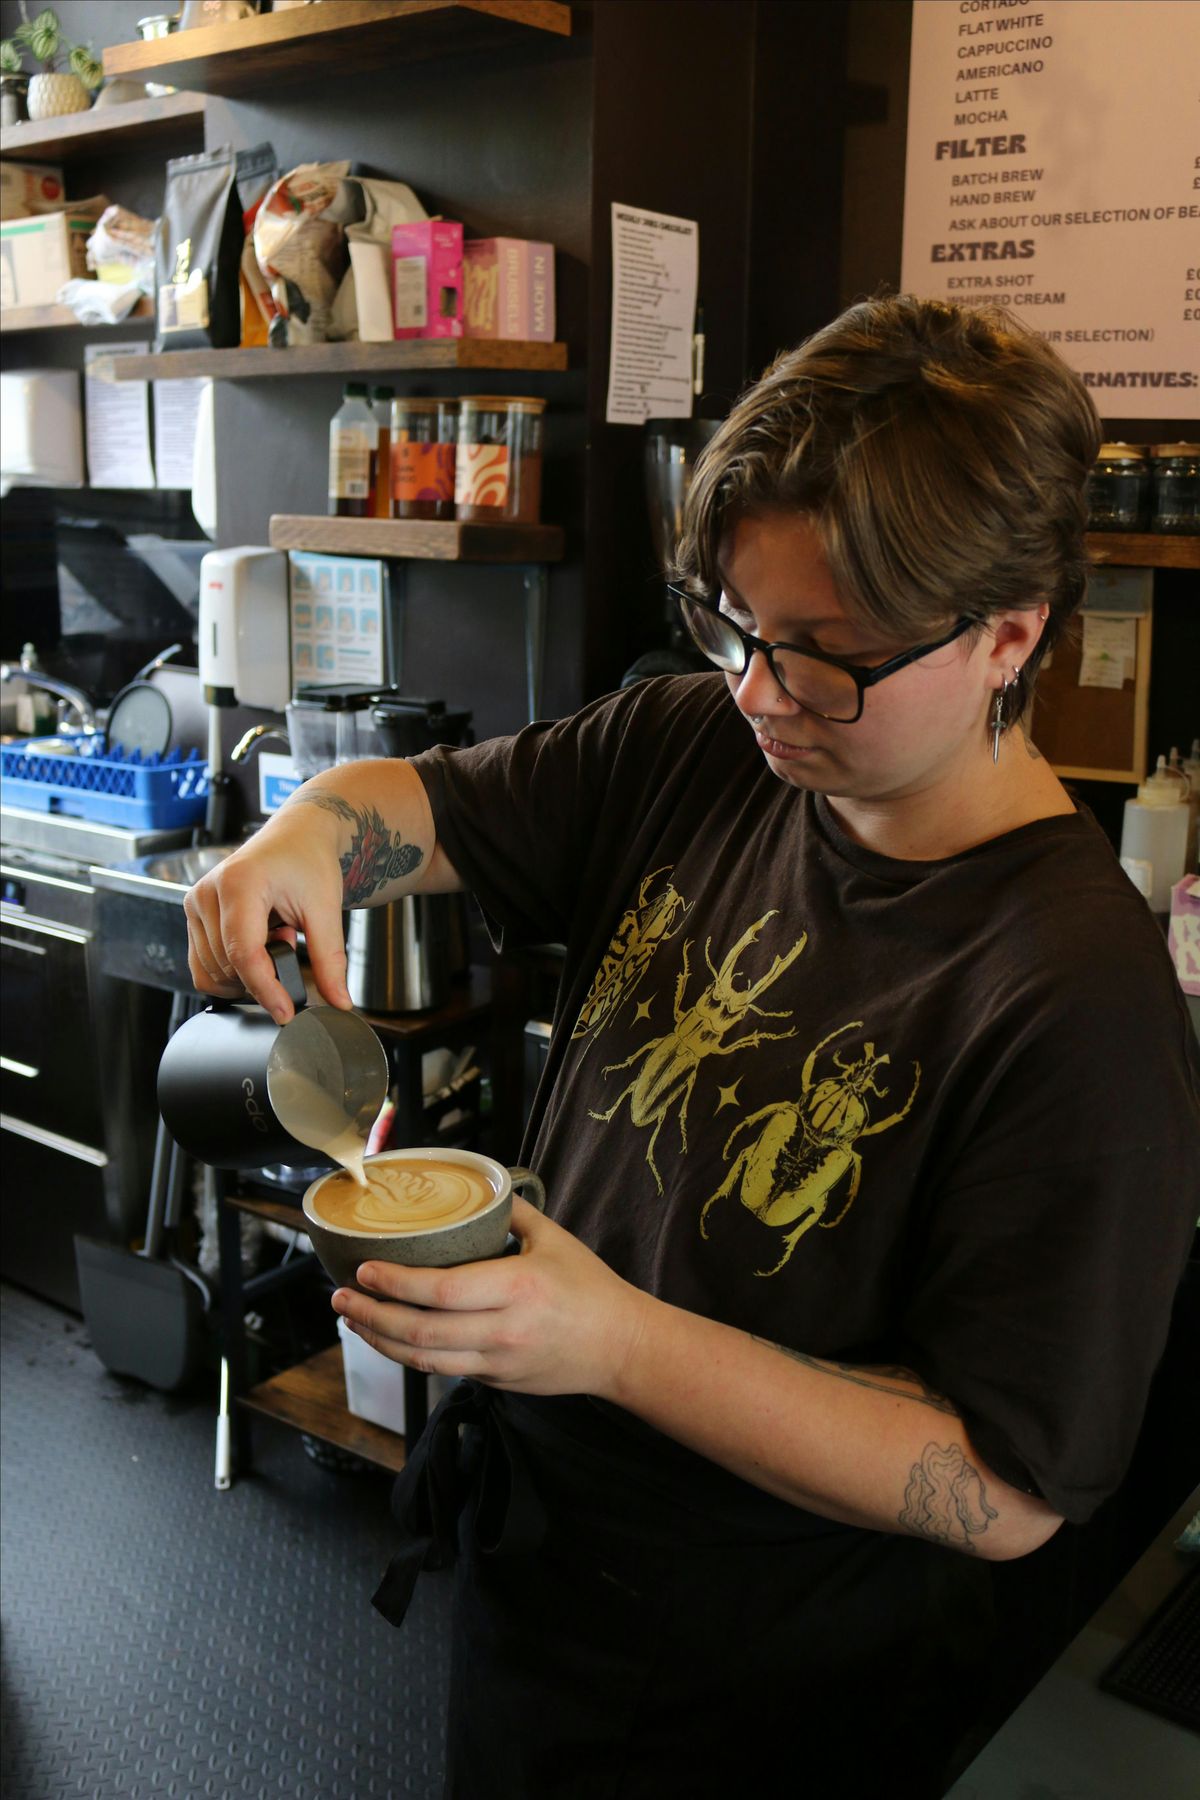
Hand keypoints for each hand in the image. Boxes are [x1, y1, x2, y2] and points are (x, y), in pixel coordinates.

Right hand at [183, 807, 349, 1021]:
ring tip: (273, 936)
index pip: (243, 953)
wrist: (297, 836)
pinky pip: (203, 966)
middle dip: (262, 974)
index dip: (265, 989)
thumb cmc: (309, 861)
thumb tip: (339, 1001)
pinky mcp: (193, 913)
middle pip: (228, 967)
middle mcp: (208, 892)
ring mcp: (195, 902)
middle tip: (290, 940)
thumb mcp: (326, 908)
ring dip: (247, 971)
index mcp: (239, 883)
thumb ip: (331, 959)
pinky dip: (230, 971)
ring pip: (213, 972)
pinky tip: (256, 945)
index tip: (286, 1013)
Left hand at [332, 1199, 652, 1399]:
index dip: (396, 1283)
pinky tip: (387, 1337)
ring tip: (351, 1318)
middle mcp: (502, 1331)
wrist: (621, 1348)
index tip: (364, 1268)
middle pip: (420, 1332)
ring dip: (379, 1340)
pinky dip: (408, 1354)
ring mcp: (496, 1362)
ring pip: (423, 1359)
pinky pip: (442, 1369)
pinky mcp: (495, 1380)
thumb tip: (477, 1188)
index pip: (441, 1291)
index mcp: (516, 1289)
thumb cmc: (590, 1289)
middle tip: (340, 1295)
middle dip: (372, 1315)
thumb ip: (512, 1213)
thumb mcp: (555, 1240)